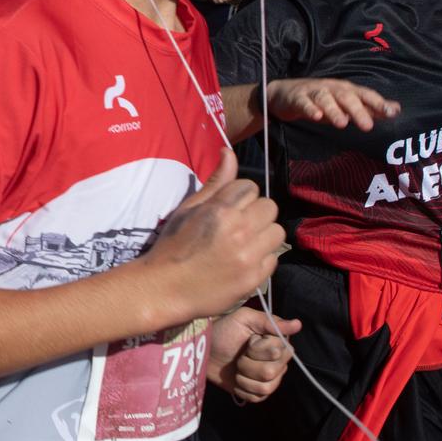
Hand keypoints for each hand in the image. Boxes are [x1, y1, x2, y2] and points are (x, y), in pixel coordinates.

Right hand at [138, 153, 285, 322]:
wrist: (164, 288)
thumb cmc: (173, 245)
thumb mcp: (188, 209)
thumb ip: (215, 182)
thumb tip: (229, 152)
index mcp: (220, 210)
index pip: (250, 187)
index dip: (240, 197)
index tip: (229, 209)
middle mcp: (238, 230)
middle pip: (269, 207)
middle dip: (256, 214)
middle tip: (238, 227)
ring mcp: (248, 256)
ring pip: (277, 232)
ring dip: (263, 236)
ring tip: (243, 244)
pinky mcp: (254, 278)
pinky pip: (273, 259)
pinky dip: (260, 260)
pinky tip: (241, 263)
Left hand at [207, 307, 301, 402]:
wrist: (205, 349)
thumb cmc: (225, 330)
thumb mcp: (244, 318)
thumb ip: (269, 321)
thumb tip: (297, 324)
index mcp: (278, 342)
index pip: (279, 352)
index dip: (258, 350)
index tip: (249, 341)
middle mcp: (279, 361)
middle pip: (271, 372)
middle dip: (248, 364)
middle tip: (240, 355)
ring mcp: (270, 378)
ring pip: (266, 387)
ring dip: (245, 377)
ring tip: (238, 367)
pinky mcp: (258, 392)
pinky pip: (258, 398)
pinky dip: (243, 389)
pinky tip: (237, 378)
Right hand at [266, 78, 400, 130]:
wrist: (285, 94)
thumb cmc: (321, 101)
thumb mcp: (345, 104)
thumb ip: (369, 108)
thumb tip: (396, 109)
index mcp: (346, 90)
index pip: (365, 94)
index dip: (378, 102)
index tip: (392, 113)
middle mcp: (332, 88)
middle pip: (346, 96)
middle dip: (357, 110)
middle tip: (367, 126)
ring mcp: (314, 92)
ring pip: (325, 99)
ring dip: (334, 110)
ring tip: (342, 124)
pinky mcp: (297, 98)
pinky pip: (304, 103)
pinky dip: (310, 109)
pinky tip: (316, 117)